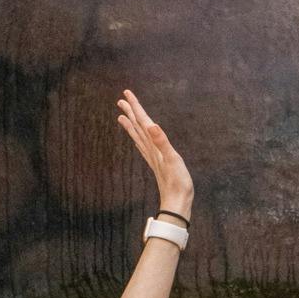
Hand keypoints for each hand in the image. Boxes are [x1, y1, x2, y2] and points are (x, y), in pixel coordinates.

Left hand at [117, 89, 192, 216]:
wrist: (177, 203)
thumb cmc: (178, 182)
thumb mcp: (173, 159)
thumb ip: (161, 141)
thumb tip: (151, 125)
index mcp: (154, 145)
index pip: (142, 122)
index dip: (135, 107)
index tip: (126, 94)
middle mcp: (151, 150)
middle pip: (137, 127)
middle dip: (130, 112)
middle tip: (121, 100)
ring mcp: (152, 157)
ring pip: (138, 136)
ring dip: (131, 125)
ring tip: (122, 116)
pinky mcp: (156, 164)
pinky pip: (144, 147)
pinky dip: (138, 139)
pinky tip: (137, 139)